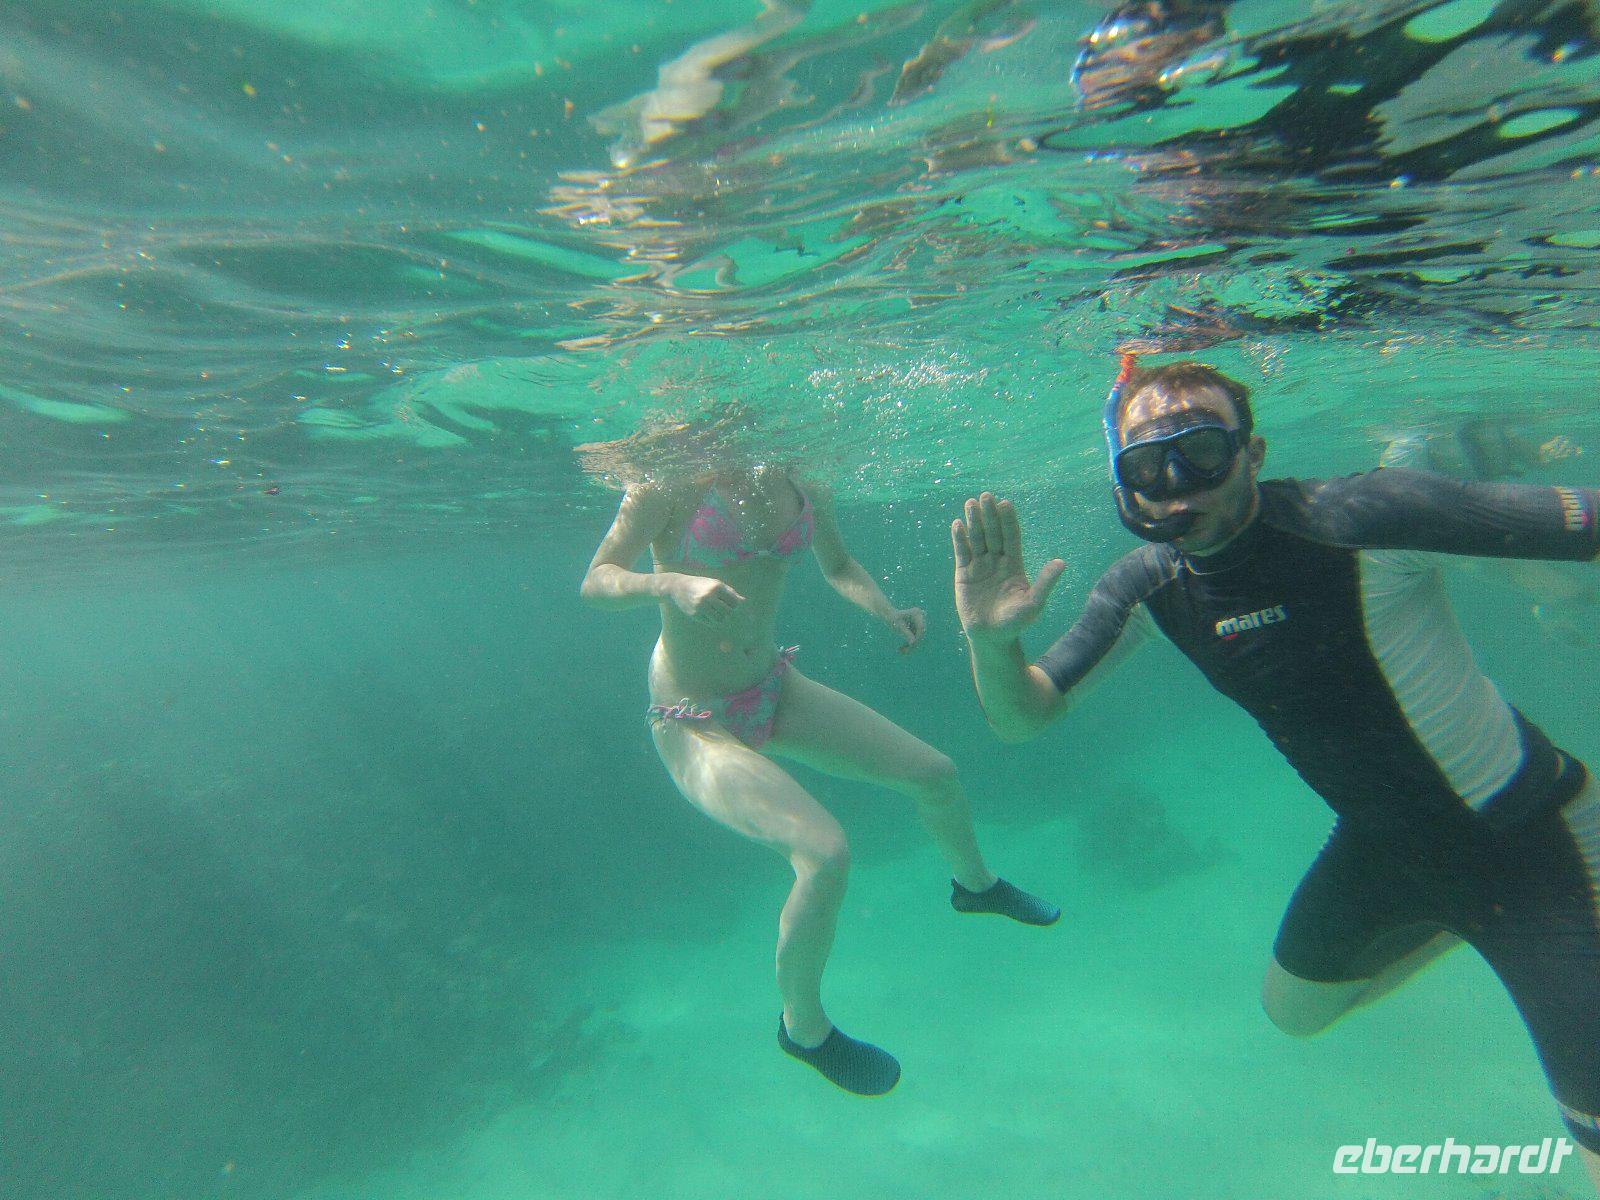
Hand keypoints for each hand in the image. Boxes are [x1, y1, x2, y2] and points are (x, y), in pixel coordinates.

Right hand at [667, 574, 745, 624]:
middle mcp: (709, 596)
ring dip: (722, 618)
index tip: (734, 606)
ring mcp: (701, 606)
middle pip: (728, 612)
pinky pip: (711, 623)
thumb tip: (744, 601)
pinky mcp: (695, 615)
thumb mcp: (715, 584)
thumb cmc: (701, 584)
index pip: (734, 602)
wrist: (677, 587)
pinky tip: (709, 614)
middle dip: (729, 613)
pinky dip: (713, 621)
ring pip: (720, 620)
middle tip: (726, 610)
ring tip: (717, 612)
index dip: (737, 606)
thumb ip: (730, 593)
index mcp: (716, 587)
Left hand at [885, 606, 925, 652]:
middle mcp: (920, 618)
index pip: (921, 628)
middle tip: (904, 651)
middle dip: (913, 644)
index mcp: (916, 613)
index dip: (917, 637)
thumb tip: (913, 643)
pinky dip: (908, 645)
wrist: (889, 616)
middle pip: (920, 634)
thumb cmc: (892, 619)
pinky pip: (914, 640)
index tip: (911, 645)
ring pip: (917, 639)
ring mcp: (919, 624)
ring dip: (909, 646)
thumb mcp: (898, 626)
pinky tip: (900, 649)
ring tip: (900, 651)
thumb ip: (906, 634)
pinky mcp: (916, 630)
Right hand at [951, 492, 1064, 643]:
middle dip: (990, 515)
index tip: (1005, 504)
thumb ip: (1045, 582)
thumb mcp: (1034, 603)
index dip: (1008, 521)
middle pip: (993, 533)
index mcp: (1014, 564)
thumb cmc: (1016, 623)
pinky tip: (958, 525)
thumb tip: (1061, 562)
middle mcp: (997, 561)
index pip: (1011, 537)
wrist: (992, 638)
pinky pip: (962, 553)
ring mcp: (979, 566)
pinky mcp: (964, 574)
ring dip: (974, 521)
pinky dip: (959, 539)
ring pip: (977, 539)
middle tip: (986, 496)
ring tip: (971, 503)